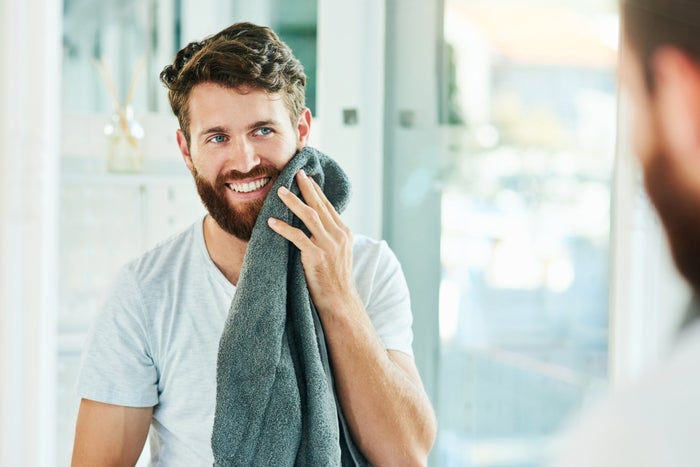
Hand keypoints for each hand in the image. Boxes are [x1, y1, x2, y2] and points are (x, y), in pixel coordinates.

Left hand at [267, 170, 359, 314]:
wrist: (340, 301)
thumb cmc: (335, 280)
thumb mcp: (339, 254)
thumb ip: (330, 238)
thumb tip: (315, 226)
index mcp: (345, 233)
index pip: (328, 206)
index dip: (317, 191)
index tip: (306, 178)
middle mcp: (339, 236)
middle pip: (320, 205)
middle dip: (307, 188)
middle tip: (295, 173)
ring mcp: (329, 246)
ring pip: (310, 216)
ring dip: (293, 202)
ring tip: (280, 191)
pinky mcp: (317, 256)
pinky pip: (297, 237)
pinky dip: (283, 228)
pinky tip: (271, 222)